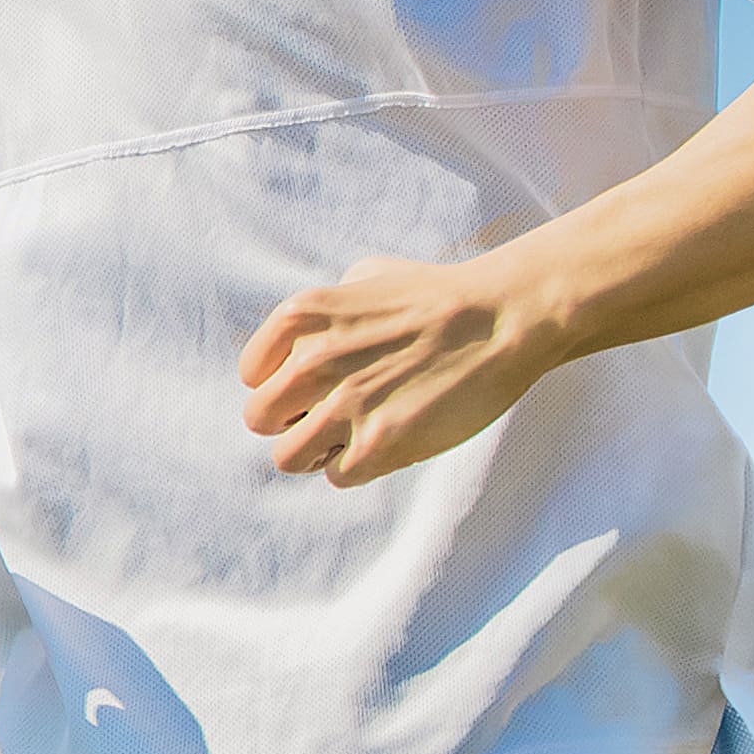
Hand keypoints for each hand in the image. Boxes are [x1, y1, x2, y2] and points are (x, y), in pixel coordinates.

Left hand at [240, 253, 565, 485]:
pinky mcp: (378, 444)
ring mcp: (343, 405)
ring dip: (319, 452)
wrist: (500, 318)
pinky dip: (356, 467)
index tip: (316, 384)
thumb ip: (322, 311)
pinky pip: (336, 476)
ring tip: (354, 436)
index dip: (284, 384)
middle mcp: (312, 361)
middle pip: (259, 420)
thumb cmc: (437, 295)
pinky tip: (384, 443)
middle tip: (331, 415)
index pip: (253, 376)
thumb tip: (295, 346)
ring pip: (288, 457)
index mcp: (301, 317)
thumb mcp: (365, 277)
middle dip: (293, 422)